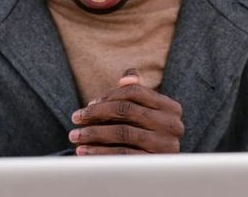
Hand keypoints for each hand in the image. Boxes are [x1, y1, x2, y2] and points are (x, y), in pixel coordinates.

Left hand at [69, 69, 183, 154]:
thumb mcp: (145, 113)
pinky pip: (121, 154)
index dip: (108, 96)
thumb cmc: (147, 135)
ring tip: (75, 136)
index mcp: (171, 107)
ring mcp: (165, 145)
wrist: (159, 172)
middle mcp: (172, 125)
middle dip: (96, 113)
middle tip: (75, 118)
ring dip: (93, 133)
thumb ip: (137, 91)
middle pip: (126, 110)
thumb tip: (128, 76)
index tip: (88, 104)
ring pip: (122, 132)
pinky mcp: (153, 164)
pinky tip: (84, 151)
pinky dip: (99, 152)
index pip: (134, 92)